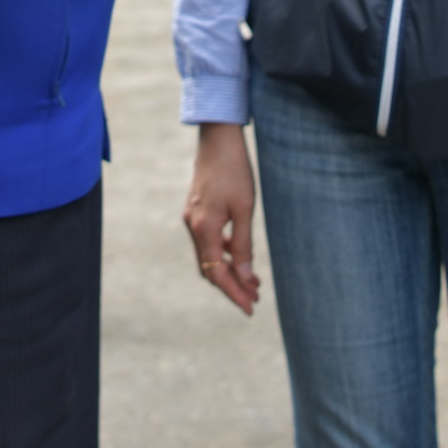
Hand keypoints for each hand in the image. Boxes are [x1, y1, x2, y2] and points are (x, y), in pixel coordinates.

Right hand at [184, 122, 260, 313]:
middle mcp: (193, 226)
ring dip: (228, 271)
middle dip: (232, 286)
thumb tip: (246, 276)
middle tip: (255, 299)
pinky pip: (208, 241)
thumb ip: (244, 244)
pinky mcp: (196, 211)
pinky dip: (223, 253)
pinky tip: (240, 256)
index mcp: (204, 227)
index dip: (233, 293)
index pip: (216, 273)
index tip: (250, 308)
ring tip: (253, 282)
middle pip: (209, 268)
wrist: (218, 139)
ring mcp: (192, 218)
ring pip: (208, 256)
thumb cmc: (235, 170)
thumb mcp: (245, 209)